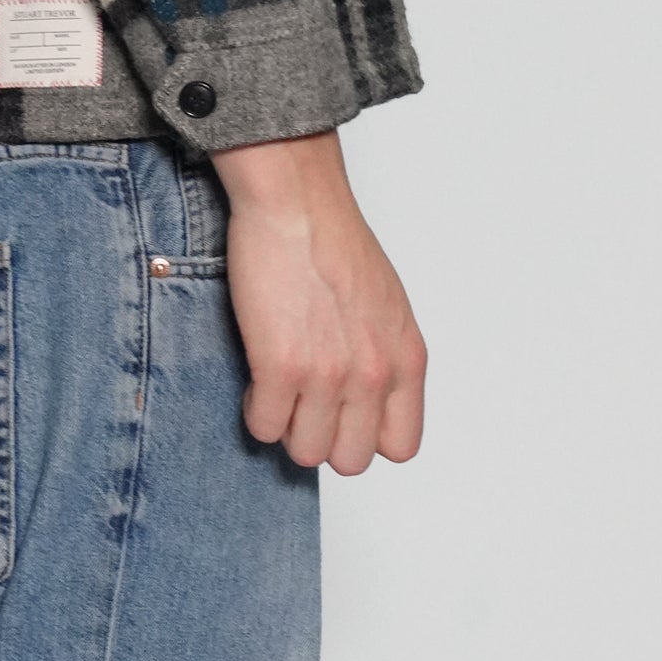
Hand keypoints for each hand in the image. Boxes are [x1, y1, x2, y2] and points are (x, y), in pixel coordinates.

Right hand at [209, 128, 425, 473]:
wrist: (295, 201)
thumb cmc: (333, 238)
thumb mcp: (386, 303)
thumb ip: (384, 355)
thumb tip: (363, 398)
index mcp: (406, 358)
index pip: (400, 446)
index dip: (365, 433)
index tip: (342, 412)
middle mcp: (374, 374)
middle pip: (350, 459)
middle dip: (322, 436)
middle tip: (302, 400)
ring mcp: (329, 376)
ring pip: (305, 452)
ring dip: (286, 425)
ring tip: (277, 386)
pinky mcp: (281, 367)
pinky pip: (264, 426)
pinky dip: (255, 410)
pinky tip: (256, 376)